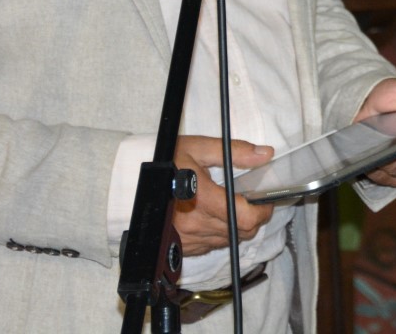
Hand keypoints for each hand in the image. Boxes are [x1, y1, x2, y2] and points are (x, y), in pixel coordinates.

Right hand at [170, 135, 275, 255]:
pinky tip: (216, 217)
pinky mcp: (184, 247)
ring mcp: (189, 239)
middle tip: (253, 200)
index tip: (264, 199)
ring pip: (230, 240)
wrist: (130, 185)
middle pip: (243, 231)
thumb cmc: (165, 163)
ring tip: (235, 206)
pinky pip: (213, 245)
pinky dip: (222, 234)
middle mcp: (196, 224)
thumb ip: (234, 151)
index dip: (262, 210)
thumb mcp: (198, 148)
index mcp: (202, 199)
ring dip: (239, 226)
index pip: (246, 218)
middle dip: (255, 217)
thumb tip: (265, 154)